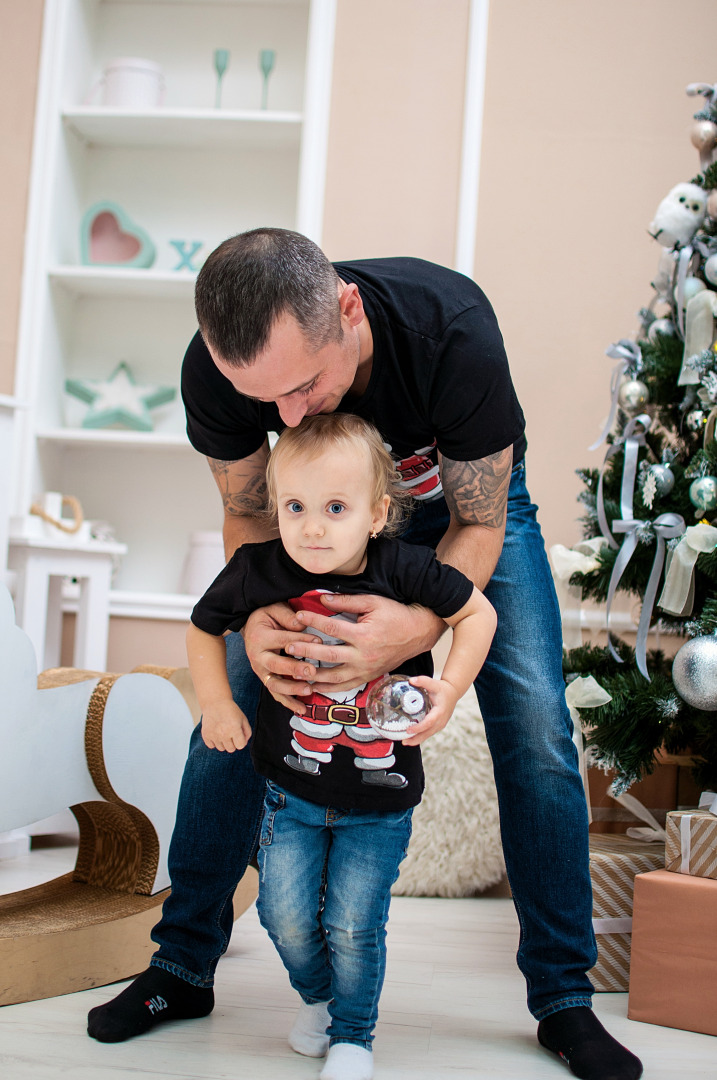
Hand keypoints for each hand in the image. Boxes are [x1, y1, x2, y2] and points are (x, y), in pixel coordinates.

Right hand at [201, 699, 252, 751]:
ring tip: (223, 731)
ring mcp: (213, 735)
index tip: (238, 734)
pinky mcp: (205, 735)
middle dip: (233, 743)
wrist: (215, 702)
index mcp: (234, 729)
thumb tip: (244, 743)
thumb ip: (247, 732)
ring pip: (221, 749)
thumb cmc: (231, 710)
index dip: (241, 741)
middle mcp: (223, 734)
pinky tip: (216, 732)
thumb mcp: (243, 718)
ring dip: (223, 742)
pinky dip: (214, 742)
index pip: (240, 746)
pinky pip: (212, 746)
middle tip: (230, 732)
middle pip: (231, 749)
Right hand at [243, 601, 322, 712]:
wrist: (252, 626)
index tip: (319, 640)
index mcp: (259, 637)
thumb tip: (302, 624)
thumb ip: (287, 616)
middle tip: (312, 671)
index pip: (283, 640)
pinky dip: (288, 702)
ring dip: (292, 689)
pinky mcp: (265, 679)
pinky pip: (276, 694)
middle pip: (276, 666)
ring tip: (309, 690)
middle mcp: (256, 656)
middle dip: (294, 669)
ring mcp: (260, 670)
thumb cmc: (267, 617)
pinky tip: (302, 709)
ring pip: (274, 684)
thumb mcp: (274, 609)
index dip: (301, 640)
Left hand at [287, 593, 444, 692]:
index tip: (297, 615)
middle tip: (288, 646)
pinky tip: (313, 686)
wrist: (418, 633)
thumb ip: (347, 601)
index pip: (331, 627)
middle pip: (328, 655)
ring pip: (334, 677)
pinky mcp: (368, 677)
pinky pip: (345, 687)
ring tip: (294, 671)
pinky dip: (328, 689)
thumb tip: (323, 599)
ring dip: (313, 675)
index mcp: (364, 635)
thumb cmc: (395, 615)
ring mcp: (366, 670)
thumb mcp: (373, 602)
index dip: (312, 620)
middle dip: (306, 651)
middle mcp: (364, 656)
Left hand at [401, 675, 458, 745]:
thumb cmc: (443, 689)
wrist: (453, 692)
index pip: (429, 722)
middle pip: (428, 733)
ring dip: (417, 740)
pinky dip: (420, 736)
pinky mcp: (438, 725)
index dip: (419, 727)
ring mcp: (440, 724)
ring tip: (405, 742)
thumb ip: (423, 681)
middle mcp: (441, 720)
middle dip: (416, 738)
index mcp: (440, 712)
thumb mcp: (434, 683)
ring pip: (428, 735)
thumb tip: (411, 680)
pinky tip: (411, 738)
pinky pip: (429, 733)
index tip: (408, 730)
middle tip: (404, 741)